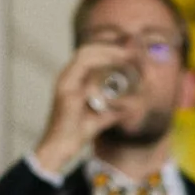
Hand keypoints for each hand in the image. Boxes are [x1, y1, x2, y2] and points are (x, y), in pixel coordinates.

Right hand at [32, 44, 138, 175]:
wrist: (61, 148)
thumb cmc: (77, 134)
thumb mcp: (101, 117)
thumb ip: (115, 110)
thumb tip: (132, 107)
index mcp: (72, 80)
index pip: (89, 56)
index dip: (108, 51)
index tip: (128, 52)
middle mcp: (66, 76)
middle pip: (87, 50)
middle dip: (110, 47)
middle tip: (130, 51)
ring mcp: (64, 80)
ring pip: (85, 53)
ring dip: (107, 51)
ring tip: (126, 54)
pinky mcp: (65, 88)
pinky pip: (83, 65)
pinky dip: (100, 61)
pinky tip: (115, 62)